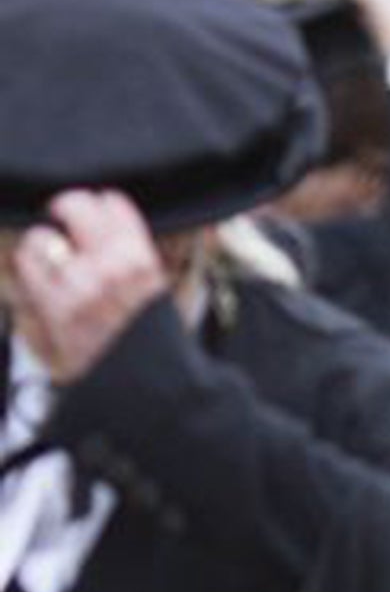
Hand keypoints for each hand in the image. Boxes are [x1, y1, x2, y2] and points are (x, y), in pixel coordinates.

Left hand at [8, 191, 169, 383]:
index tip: (98, 206)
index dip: (102, 202)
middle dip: (67, 208)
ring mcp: (76, 288)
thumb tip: (111, 227)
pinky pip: (25, 271)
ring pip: (41, 239)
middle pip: (74, 206)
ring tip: (50, 254)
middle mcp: (108, 268)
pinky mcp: (51, 310)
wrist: (144, 389)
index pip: (113, 203)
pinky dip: (28, 270)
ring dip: (43, 244)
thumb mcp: (161, 290)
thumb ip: (136, 256)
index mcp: (142, 260)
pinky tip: (39, 278)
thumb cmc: (154, 343)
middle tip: (63, 214)